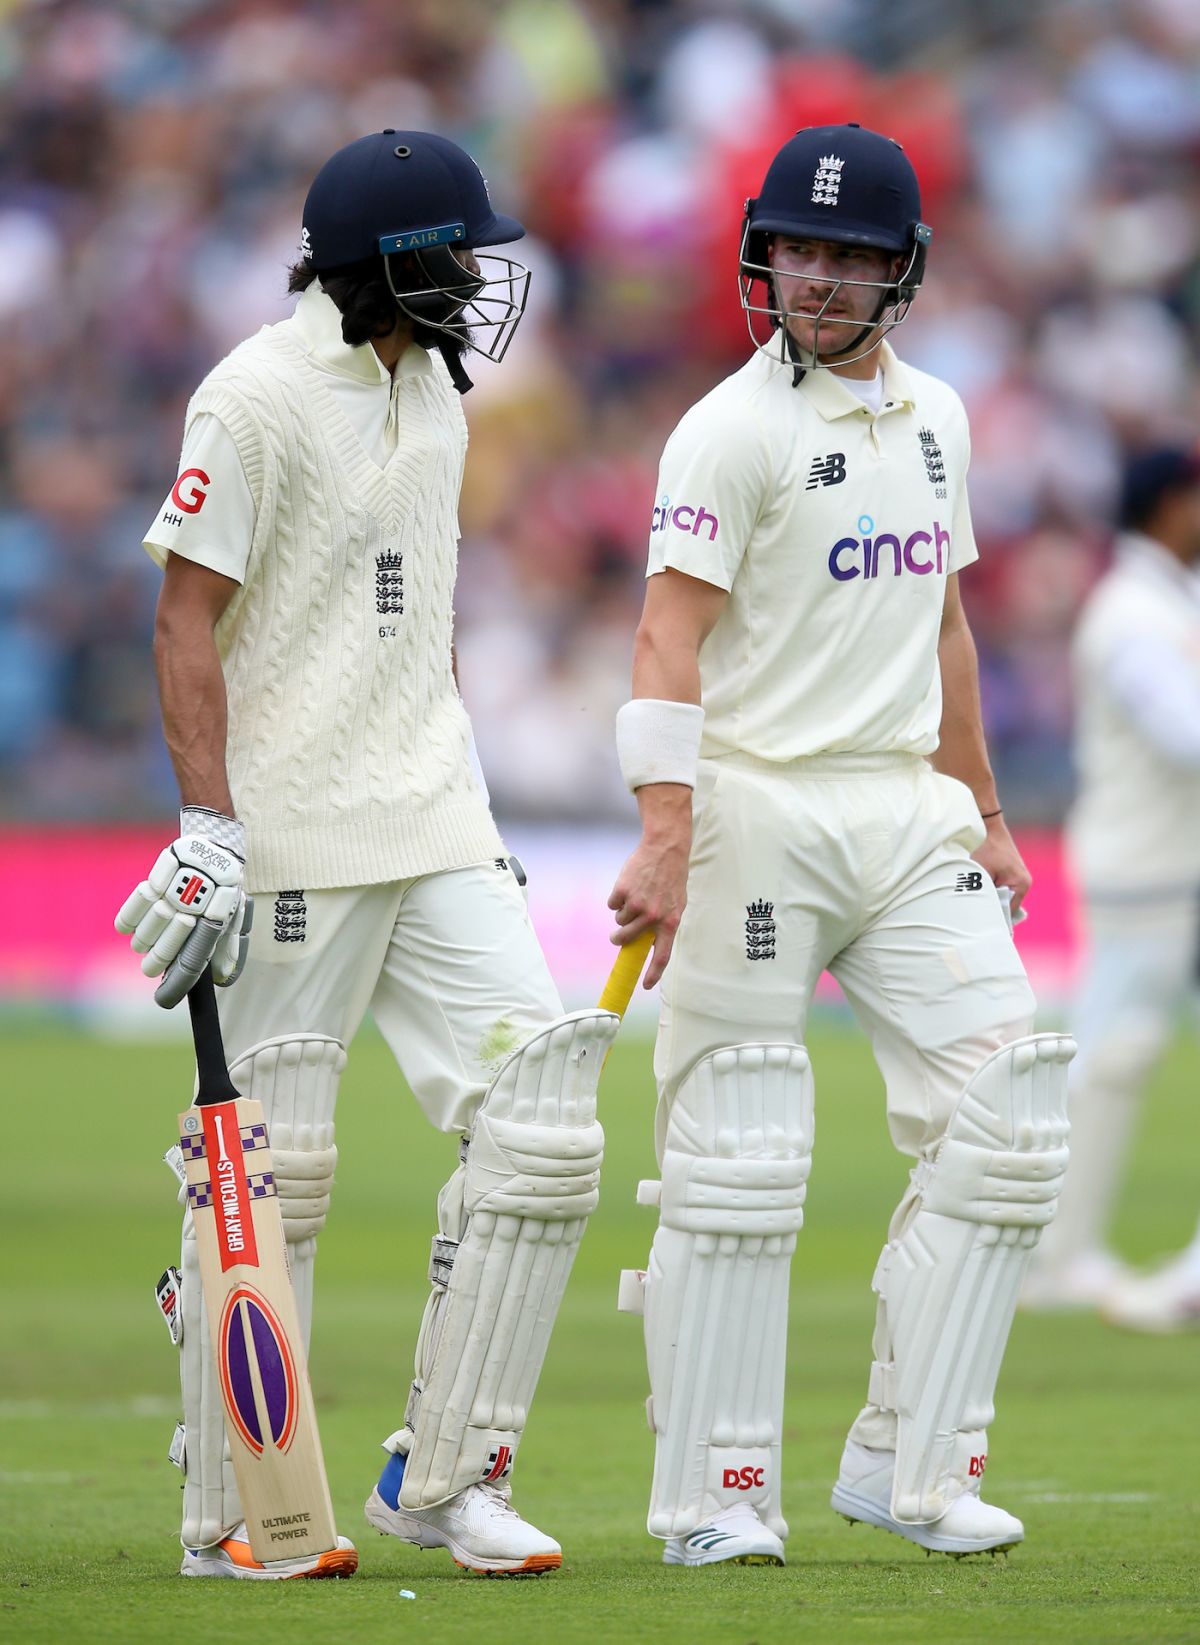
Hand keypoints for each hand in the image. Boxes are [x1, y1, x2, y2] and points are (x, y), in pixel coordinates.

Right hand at [115, 809, 247, 1002]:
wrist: (218, 845)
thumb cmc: (224, 888)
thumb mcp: (232, 915)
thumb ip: (226, 946)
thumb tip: (220, 979)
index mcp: (218, 919)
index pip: (194, 960)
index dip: (177, 983)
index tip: (163, 999)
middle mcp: (198, 906)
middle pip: (166, 949)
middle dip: (155, 964)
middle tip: (150, 968)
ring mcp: (179, 888)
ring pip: (148, 929)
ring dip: (143, 942)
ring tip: (143, 943)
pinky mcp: (164, 870)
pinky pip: (137, 903)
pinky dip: (129, 919)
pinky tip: (128, 928)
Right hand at [607, 796, 691, 988]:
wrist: (665, 849)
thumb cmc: (672, 878)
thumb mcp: (677, 904)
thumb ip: (666, 924)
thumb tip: (650, 944)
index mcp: (670, 922)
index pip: (662, 956)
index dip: (653, 973)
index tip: (644, 986)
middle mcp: (653, 917)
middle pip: (626, 939)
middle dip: (618, 939)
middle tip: (616, 937)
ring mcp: (636, 904)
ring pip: (619, 920)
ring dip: (622, 912)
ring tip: (634, 896)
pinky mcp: (623, 891)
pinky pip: (612, 904)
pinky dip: (617, 898)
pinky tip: (629, 885)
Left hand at [972, 813, 1030, 920]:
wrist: (987, 825)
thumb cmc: (984, 847)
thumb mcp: (979, 874)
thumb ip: (982, 893)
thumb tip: (978, 911)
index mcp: (1020, 884)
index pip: (1009, 912)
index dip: (995, 918)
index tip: (982, 925)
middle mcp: (1024, 882)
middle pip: (1006, 905)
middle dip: (992, 907)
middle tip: (975, 914)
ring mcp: (1019, 877)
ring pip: (1003, 896)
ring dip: (990, 897)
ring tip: (976, 897)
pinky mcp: (1012, 873)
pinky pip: (1002, 888)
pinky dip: (991, 889)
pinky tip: (980, 886)